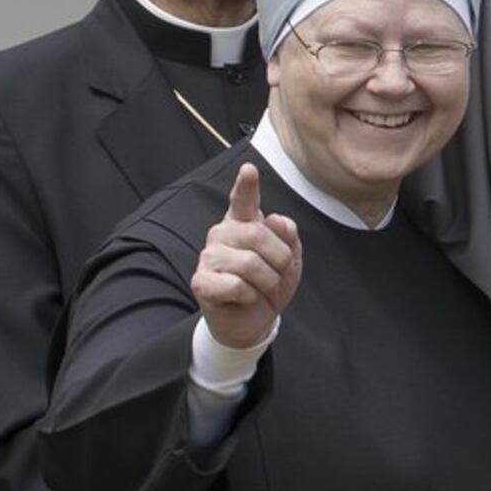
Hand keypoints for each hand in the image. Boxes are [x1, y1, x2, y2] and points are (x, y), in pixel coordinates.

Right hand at [192, 163, 302, 348]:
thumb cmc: (270, 284)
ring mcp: (209, 257)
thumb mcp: (289, 259)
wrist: (254, 320)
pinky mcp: (201, 281)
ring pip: (250, 263)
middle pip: (258, 234)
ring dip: (267, 282)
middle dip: (279, 259)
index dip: (246, 185)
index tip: (249, 169)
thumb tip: (275, 219)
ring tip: (261, 288)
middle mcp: (222, 234)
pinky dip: (250, 296)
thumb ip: (288, 236)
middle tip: (277, 275)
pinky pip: (237, 286)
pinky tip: (244, 298)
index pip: (243, 200)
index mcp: (243, 223)